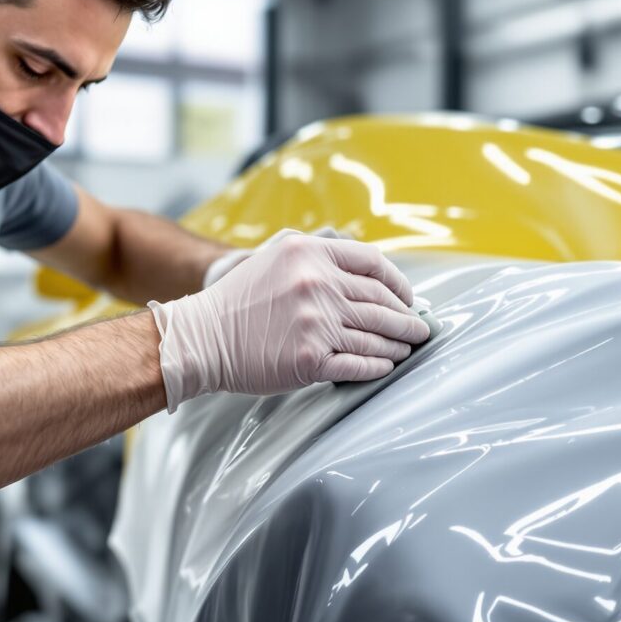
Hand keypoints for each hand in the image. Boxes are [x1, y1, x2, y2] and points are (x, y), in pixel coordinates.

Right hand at [150, 233, 428, 410]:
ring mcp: (316, 323)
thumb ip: (320, 261)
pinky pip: (360, 364)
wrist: (200, 338)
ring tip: (407, 349)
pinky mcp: (311, 360)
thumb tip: (368, 280)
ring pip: (376, 336)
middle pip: (381, 303)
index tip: (407, 297)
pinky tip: (386, 366)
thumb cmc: (238, 302)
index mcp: (311, 254)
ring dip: (398, 345)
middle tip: (419, 328)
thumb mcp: (278, 259)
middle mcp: (317, 285)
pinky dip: (378, 366)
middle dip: (406, 319)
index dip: (398, 284)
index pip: (374, 265)